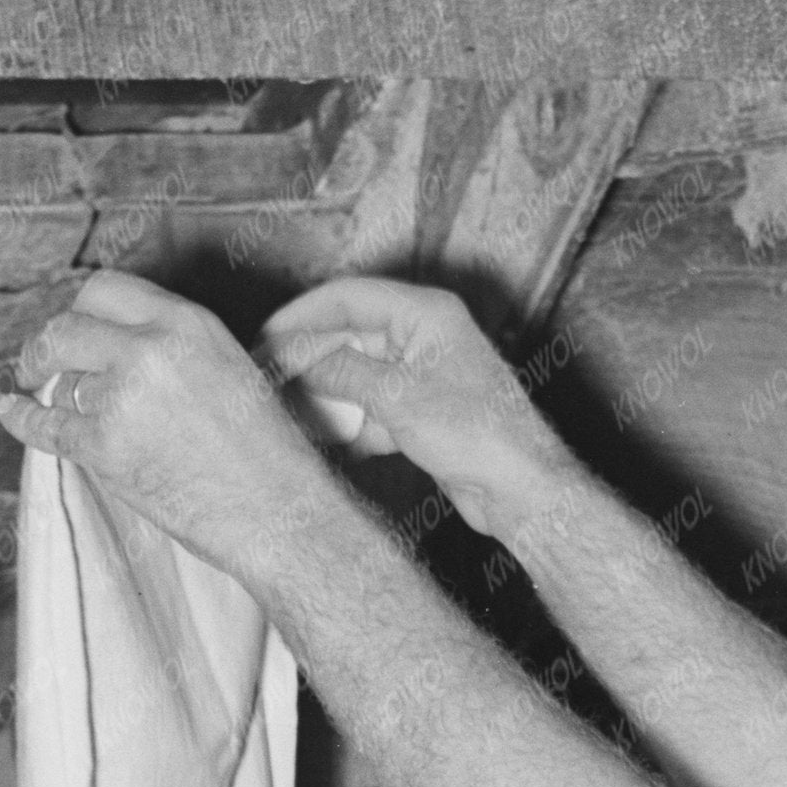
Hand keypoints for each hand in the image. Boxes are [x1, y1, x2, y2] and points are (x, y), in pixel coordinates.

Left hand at [0, 273, 330, 582]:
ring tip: (58, 404)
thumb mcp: (229, 368)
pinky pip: (46, 424)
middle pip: (67, 326)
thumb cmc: (265, 454)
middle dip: (47, 344)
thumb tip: (118, 345)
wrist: (278, 515)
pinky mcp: (106, 447)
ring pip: (62, 379)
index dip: (80, 310)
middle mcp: (150, 349)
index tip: (75, 329)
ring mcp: (123, 397)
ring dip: (56, 394)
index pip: (104, 290)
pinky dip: (21, 417)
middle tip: (40, 361)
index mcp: (186, 322)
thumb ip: (174, 346)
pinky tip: (9, 409)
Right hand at [259, 275, 564, 538]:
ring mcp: (424, 375)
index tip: (264, 337)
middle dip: (309, 357)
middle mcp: (424, 335)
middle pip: (351, 333)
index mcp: (425, 313)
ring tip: (286, 409)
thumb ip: (344, 374)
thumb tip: (299, 360)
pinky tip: (326, 441)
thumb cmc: (477, 435)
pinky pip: (374, 408)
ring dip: (326, 393)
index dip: (301, 315)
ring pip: (360, 374)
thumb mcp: (399, 399)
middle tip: (265, 376)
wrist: (522, 490)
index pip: (348, 296)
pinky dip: (351, 423)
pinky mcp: (424, 413)